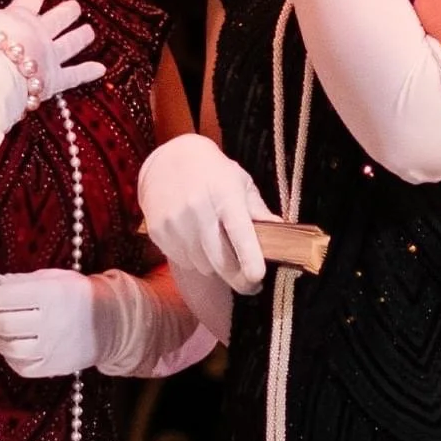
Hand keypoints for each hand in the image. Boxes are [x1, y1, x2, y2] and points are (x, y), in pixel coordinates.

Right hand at [0, 0, 105, 99]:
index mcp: (20, 16)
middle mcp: (39, 33)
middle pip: (58, 18)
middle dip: (67, 12)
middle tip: (75, 8)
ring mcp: (49, 56)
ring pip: (71, 43)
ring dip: (81, 36)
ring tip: (90, 32)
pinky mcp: (54, 79)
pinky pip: (75, 75)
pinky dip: (88, 72)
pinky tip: (101, 69)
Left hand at [0, 267, 109, 376]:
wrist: (111, 322)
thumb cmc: (73, 294)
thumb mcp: (46, 279)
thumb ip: (8, 281)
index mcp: (50, 293)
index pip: (3, 297)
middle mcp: (52, 322)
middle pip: (1, 323)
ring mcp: (53, 348)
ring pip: (7, 346)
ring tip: (2, 325)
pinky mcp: (54, 368)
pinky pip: (19, 365)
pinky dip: (10, 354)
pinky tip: (15, 342)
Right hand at [137, 133, 275, 294]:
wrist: (167, 158)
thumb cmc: (212, 171)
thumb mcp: (240, 182)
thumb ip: (259, 211)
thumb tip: (283, 236)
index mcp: (225, 195)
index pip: (239, 233)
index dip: (250, 259)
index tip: (258, 277)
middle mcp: (197, 209)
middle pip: (220, 261)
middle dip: (238, 278)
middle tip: (250, 282)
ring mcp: (175, 222)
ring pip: (202, 265)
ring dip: (214, 266)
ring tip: (219, 250)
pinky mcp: (158, 232)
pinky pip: (183, 261)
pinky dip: (194, 259)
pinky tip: (197, 242)